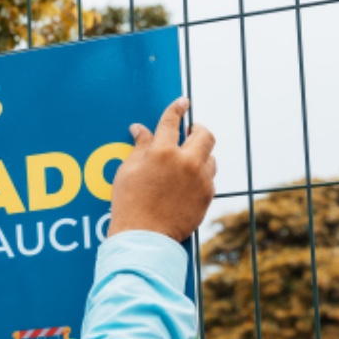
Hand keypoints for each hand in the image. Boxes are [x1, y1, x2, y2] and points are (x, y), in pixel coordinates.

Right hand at [109, 97, 216, 241]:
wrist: (144, 237)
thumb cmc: (130, 204)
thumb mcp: (128, 171)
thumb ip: (139, 147)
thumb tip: (141, 129)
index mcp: (162, 152)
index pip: (171, 121)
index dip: (177, 108)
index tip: (183, 102)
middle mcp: (186, 162)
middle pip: (204, 135)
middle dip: (198, 129)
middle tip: (191, 131)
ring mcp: (200, 179)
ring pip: (210, 157)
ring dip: (201, 154)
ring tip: (188, 161)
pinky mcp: (207, 196)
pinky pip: (209, 178)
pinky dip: (200, 175)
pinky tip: (188, 182)